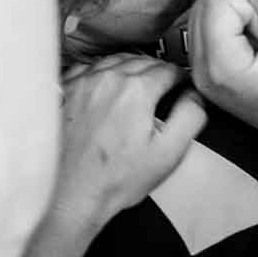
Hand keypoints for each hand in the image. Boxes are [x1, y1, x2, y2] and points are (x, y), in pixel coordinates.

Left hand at [53, 55, 204, 232]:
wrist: (70, 196)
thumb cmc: (114, 180)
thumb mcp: (168, 153)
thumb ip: (190, 117)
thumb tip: (195, 96)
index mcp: (136, 90)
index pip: (168, 69)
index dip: (179, 78)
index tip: (181, 85)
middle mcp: (106, 79)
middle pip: (141, 61)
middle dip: (156, 71)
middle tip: (163, 86)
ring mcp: (81, 84)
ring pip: (113, 61)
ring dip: (129, 68)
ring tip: (135, 85)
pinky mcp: (62, 92)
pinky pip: (86, 69)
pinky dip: (100, 73)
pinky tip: (104, 88)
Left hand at [187, 0, 257, 142]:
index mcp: (220, 67)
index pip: (217, 2)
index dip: (251, 10)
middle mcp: (200, 71)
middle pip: (206, 4)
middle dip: (242, 13)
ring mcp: (198, 72)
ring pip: (208, 12)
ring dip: (239, 21)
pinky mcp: (203, 68)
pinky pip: (210, 25)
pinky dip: (233, 30)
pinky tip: (253, 52)